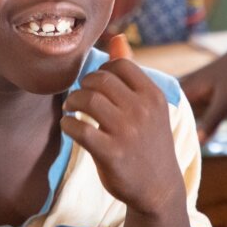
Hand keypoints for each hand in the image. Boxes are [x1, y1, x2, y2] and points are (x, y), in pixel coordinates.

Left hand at [61, 58, 184, 215]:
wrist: (158, 189)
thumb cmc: (149, 142)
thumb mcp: (149, 107)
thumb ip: (131, 73)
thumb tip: (117, 37)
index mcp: (153, 96)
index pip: (119, 65)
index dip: (101, 70)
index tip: (95, 84)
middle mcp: (142, 110)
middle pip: (100, 79)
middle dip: (83, 85)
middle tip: (79, 97)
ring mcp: (127, 132)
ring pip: (88, 100)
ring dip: (73, 102)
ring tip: (72, 109)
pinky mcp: (111, 153)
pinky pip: (79, 128)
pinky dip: (68, 124)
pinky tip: (70, 127)